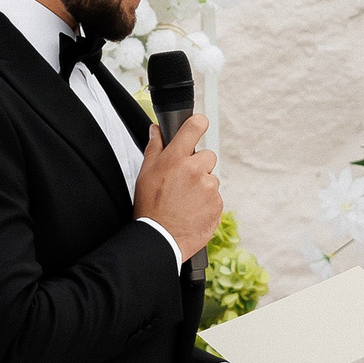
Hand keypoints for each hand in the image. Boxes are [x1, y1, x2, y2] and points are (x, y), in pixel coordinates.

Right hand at [134, 119, 222, 261]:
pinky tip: (192, 210)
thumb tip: (157, 130)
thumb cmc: (150, 207)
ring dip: (202, 186)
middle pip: (208, 156)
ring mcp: (209, 188)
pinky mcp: (218, 204)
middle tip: (183, 181)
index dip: (198, 123)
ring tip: (185, 200)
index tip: (200, 124)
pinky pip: (215, 197)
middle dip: (198, 166)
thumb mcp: (145, 174)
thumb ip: (154, 148)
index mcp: (175, 159)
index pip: (194, 127)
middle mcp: (195, 170)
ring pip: (211, 179)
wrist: (161, 238)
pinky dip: (207, 203)